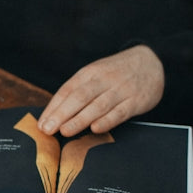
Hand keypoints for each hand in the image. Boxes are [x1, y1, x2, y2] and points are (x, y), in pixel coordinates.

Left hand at [37, 45, 164, 136]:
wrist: (151, 61)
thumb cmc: (116, 72)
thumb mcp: (96, 74)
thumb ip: (78, 91)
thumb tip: (55, 113)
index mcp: (90, 72)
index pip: (68, 90)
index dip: (54, 107)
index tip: (42, 123)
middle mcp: (103, 80)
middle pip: (80, 97)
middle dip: (62, 114)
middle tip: (48, 129)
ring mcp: (120, 90)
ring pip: (98, 105)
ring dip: (80, 119)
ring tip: (65, 131)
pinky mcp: (135, 100)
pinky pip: (120, 111)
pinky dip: (107, 120)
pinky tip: (95, 129)